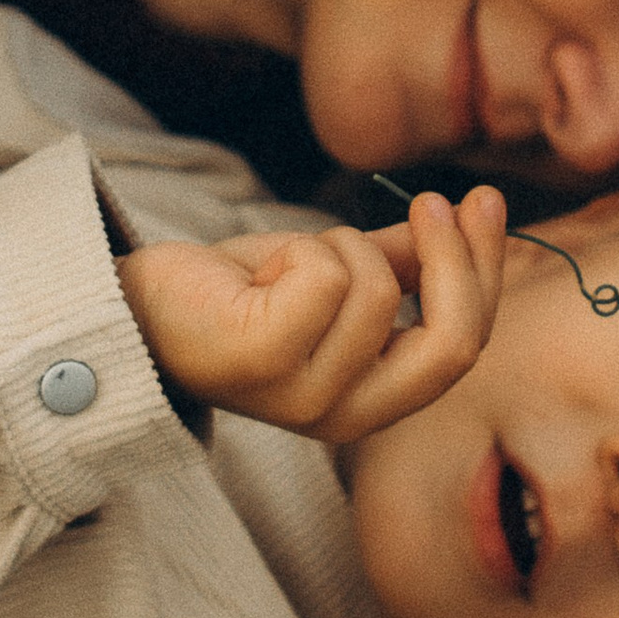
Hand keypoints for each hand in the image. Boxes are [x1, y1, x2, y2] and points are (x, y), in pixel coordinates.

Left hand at [117, 185, 507, 447]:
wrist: (136, 308)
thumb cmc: (237, 294)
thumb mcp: (335, 273)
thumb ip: (402, 261)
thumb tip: (470, 216)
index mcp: (372, 403)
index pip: (460, 349)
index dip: (481, 272)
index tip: (482, 202)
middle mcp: (345, 416)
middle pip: (449, 343)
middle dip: (455, 260)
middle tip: (433, 201)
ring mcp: (304, 397)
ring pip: (376, 288)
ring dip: (335, 245)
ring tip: (287, 259)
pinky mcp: (263, 361)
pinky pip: (325, 276)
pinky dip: (297, 248)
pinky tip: (259, 270)